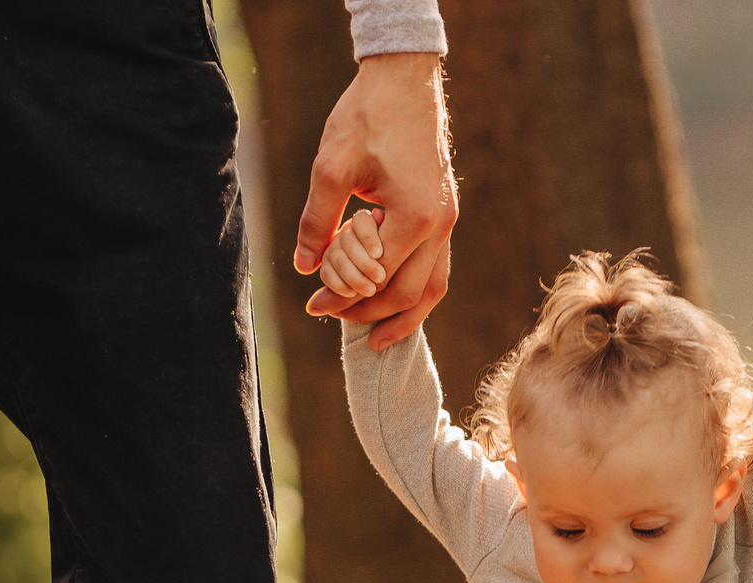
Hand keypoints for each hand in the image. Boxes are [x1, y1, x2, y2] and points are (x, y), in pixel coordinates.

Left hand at [295, 53, 455, 350]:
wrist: (404, 79)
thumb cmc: (368, 117)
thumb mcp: (330, 168)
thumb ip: (318, 221)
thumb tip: (305, 267)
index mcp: (414, 218)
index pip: (379, 280)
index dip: (344, 299)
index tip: (313, 305)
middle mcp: (439, 226)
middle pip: (410, 295)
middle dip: (369, 313)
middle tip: (331, 317)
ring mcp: (447, 221)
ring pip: (433, 287)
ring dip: (403, 314)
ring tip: (375, 334)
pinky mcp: (444, 212)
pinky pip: (436, 266)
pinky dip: (414, 287)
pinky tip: (390, 293)